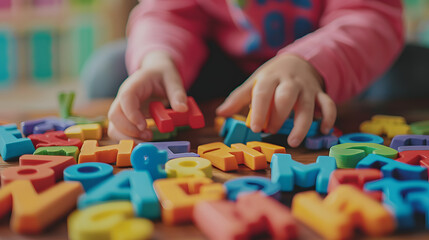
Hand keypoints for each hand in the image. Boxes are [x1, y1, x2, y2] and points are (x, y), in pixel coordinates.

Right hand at [108, 51, 187, 140]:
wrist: (154, 72)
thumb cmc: (161, 74)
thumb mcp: (173, 79)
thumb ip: (177, 93)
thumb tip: (182, 109)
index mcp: (134, 84)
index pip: (126, 98)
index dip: (132, 114)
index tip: (143, 126)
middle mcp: (123, 97)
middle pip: (115, 115)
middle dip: (129, 130)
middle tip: (148, 136)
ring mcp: (122, 108)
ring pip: (114, 126)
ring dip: (128, 137)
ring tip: (147, 139)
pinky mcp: (125, 118)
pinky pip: (120, 131)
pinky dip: (129, 139)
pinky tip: (143, 139)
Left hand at [216, 54, 335, 146]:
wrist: (298, 61)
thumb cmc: (272, 77)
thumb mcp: (254, 83)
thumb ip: (238, 98)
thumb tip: (220, 113)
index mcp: (270, 78)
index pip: (264, 93)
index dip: (260, 111)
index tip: (256, 128)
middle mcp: (290, 82)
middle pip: (286, 97)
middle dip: (279, 116)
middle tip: (270, 131)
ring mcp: (307, 88)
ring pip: (308, 105)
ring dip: (302, 124)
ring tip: (293, 141)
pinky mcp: (320, 94)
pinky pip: (328, 105)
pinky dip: (328, 118)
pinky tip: (323, 130)